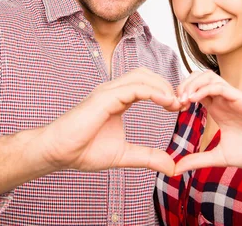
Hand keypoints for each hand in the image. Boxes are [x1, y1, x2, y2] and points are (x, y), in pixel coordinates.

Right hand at [38, 67, 181, 175]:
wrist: (58, 152)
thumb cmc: (83, 151)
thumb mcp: (124, 155)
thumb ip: (147, 157)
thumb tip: (171, 166)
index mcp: (117, 100)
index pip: (146, 85)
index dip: (165, 92)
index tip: (181, 107)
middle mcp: (113, 91)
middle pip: (146, 75)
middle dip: (167, 85)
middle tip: (183, 103)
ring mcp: (108, 92)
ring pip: (142, 76)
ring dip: (163, 86)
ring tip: (176, 103)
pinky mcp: (104, 98)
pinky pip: (134, 88)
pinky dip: (153, 92)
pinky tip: (166, 102)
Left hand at [174, 70, 241, 174]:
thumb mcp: (219, 157)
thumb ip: (197, 160)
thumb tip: (175, 169)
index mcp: (219, 108)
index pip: (196, 89)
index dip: (181, 94)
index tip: (172, 108)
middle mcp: (226, 100)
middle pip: (200, 77)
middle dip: (184, 84)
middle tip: (175, 101)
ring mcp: (235, 98)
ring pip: (210, 76)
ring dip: (193, 84)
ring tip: (183, 99)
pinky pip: (222, 86)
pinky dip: (205, 89)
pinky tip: (194, 100)